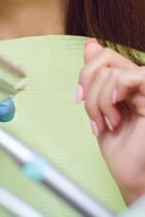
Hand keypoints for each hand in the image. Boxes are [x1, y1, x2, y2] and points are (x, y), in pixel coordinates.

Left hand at [78, 40, 144, 203]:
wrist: (131, 175)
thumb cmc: (118, 145)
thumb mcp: (97, 105)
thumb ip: (96, 75)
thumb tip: (91, 44)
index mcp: (127, 80)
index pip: (103, 55)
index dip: (85, 73)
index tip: (79, 98)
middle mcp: (140, 82)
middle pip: (105, 58)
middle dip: (88, 86)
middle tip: (90, 114)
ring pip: (111, 72)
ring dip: (98, 101)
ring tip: (104, 123)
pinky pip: (129, 78)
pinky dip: (111, 96)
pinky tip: (114, 116)